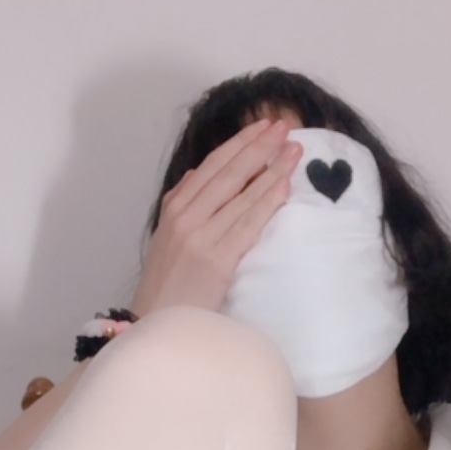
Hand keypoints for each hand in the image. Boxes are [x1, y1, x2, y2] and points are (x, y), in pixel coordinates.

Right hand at [131, 118, 302, 316]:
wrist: (156, 323)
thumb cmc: (167, 285)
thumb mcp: (166, 237)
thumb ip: (182, 202)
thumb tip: (200, 173)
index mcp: (175, 208)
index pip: (212, 166)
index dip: (240, 143)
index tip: (262, 127)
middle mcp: (186, 216)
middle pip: (229, 173)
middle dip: (259, 146)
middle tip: (284, 126)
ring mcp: (201, 236)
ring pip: (242, 194)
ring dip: (272, 168)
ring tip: (294, 150)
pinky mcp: (217, 259)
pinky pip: (248, 223)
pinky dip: (267, 200)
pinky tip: (285, 184)